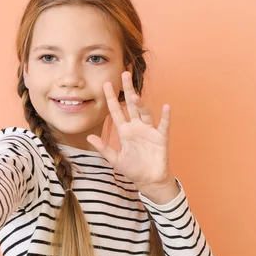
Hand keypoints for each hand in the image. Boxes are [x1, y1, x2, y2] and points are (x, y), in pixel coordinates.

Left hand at [87, 71, 171, 187]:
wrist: (149, 181)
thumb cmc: (133, 169)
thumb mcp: (115, 159)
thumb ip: (103, 148)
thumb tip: (88, 137)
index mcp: (125, 131)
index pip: (116, 111)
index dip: (111, 98)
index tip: (105, 84)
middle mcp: (137, 127)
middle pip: (131, 105)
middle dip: (128, 90)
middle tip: (124, 74)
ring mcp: (149, 131)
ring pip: (144, 113)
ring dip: (140, 104)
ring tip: (135, 94)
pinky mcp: (160, 138)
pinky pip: (163, 126)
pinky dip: (165, 117)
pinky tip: (166, 107)